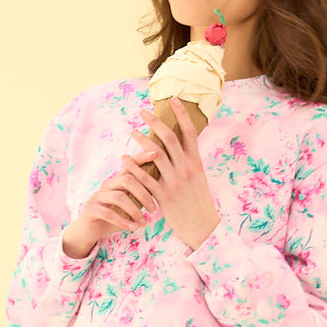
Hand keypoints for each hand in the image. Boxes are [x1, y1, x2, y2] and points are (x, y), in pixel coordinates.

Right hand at [65, 149, 163, 255]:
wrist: (89, 231)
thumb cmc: (113, 217)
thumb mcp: (128, 205)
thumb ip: (139, 196)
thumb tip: (162, 188)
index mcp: (116, 181)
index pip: (130, 165)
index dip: (141, 157)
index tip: (155, 153)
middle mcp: (106, 185)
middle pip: (127, 180)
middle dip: (144, 195)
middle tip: (154, 210)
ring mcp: (97, 196)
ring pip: (119, 197)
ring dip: (135, 211)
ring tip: (144, 223)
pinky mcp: (91, 209)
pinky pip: (108, 213)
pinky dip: (123, 221)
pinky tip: (133, 228)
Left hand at [122, 96, 221, 250]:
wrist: (202, 227)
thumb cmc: (198, 201)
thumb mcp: (198, 178)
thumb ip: (189, 161)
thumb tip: (180, 145)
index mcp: (196, 162)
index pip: (190, 131)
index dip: (181, 114)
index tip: (173, 99)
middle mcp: (186, 168)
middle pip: (169, 137)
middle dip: (155, 122)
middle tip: (142, 111)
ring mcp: (175, 182)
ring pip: (156, 154)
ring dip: (141, 140)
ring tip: (131, 131)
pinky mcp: (163, 196)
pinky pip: (145, 178)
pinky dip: (133, 166)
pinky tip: (124, 158)